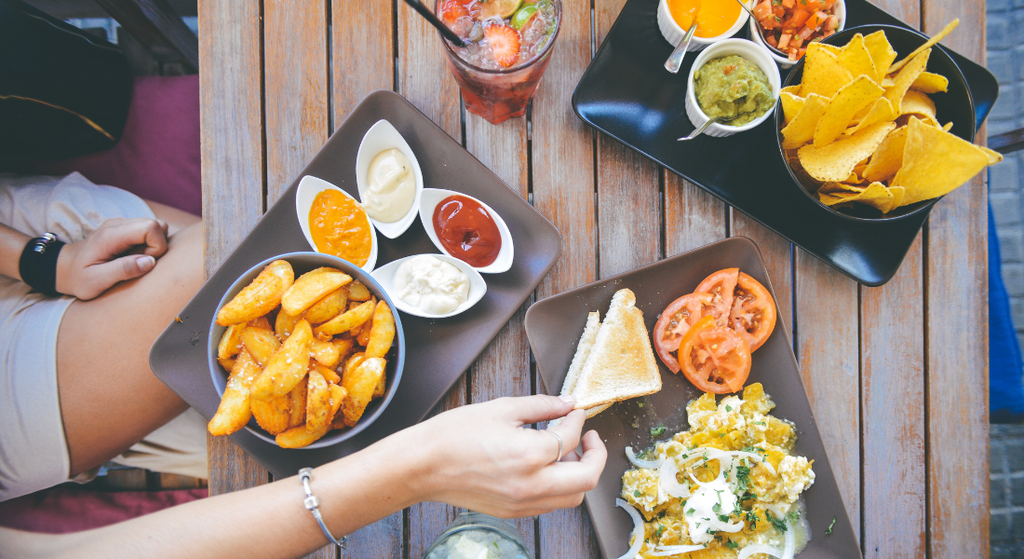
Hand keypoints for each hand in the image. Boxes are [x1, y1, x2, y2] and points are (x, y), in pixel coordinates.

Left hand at [55, 218, 169, 299]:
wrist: (64, 268)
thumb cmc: (79, 278)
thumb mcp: (96, 281)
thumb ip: (123, 270)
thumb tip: (150, 261)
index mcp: (112, 235)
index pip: (150, 227)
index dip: (157, 247)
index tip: (144, 263)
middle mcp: (118, 224)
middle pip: (157, 225)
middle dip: (157, 247)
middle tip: (139, 263)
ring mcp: (121, 224)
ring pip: (156, 227)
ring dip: (154, 246)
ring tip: (135, 260)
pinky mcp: (125, 229)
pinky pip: (149, 232)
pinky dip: (148, 245)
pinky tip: (133, 256)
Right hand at [411, 394, 606, 517]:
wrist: (423, 465)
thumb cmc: (454, 435)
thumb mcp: (502, 409)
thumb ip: (542, 406)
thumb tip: (567, 404)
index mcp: (529, 455)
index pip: (570, 438)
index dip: (577, 420)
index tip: (575, 411)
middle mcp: (531, 485)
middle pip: (587, 478)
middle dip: (596, 455)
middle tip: (590, 437)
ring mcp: (523, 504)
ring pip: (572, 497)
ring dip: (579, 474)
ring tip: (567, 452)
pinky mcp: (513, 512)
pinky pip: (550, 504)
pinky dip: (559, 487)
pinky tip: (547, 467)